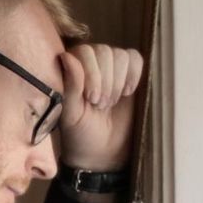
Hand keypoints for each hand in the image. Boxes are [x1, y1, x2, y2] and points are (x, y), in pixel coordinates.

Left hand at [55, 43, 144, 170]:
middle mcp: (90, 63)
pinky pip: (136, 59)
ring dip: (119, 81)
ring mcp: (111, 67)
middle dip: (106, 81)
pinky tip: (127, 93)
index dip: (92, 74)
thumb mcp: (71, 114)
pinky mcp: (130, 73)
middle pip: (104, 51)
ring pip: (121, 55)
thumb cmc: (80, 132)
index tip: (92, 100)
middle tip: (101, 105)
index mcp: (70, 69)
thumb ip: (70, 85)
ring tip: (111, 102)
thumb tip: (66, 56)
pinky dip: (134, 75)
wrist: (103, 151)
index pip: (85, 52)